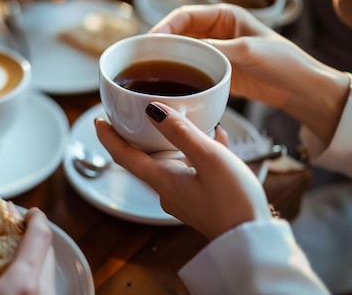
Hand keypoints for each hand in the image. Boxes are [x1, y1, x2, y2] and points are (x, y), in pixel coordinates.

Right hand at [0, 206, 55, 294]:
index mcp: (19, 288)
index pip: (41, 240)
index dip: (37, 220)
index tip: (30, 213)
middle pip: (47, 256)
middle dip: (32, 237)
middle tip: (14, 228)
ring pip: (46, 278)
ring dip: (33, 261)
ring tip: (13, 253)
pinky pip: (41, 293)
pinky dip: (32, 280)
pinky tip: (12, 279)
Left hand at [95, 102, 270, 239]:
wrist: (253, 241)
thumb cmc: (234, 202)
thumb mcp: (208, 158)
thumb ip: (181, 133)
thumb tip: (153, 110)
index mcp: (162, 180)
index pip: (124, 156)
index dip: (108, 138)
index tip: (98, 121)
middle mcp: (167, 190)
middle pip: (145, 158)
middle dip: (141, 135)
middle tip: (138, 114)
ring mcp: (184, 198)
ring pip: (172, 161)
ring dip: (175, 140)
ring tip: (189, 118)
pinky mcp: (200, 202)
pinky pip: (192, 170)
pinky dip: (197, 153)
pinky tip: (216, 139)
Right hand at [150, 4, 349, 143]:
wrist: (300, 89)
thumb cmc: (283, 62)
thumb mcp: (247, 51)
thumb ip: (215, 49)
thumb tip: (185, 51)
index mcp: (224, 16)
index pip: (185, 16)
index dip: (165, 26)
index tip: (151, 41)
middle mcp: (216, 32)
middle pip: (179, 35)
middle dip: (161, 44)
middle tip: (144, 58)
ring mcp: (215, 53)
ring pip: (182, 54)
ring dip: (168, 61)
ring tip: (150, 72)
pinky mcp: (216, 73)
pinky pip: (191, 71)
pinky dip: (178, 76)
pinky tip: (168, 85)